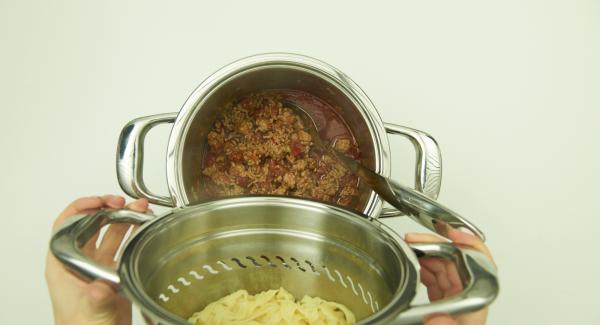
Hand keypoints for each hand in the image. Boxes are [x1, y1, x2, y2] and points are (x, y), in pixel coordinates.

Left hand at [45, 195, 149, 324]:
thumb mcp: (91, 312)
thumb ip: (96, 298)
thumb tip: (101, 286)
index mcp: (63, 266)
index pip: (65, 226)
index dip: (80, 209)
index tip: (99, 202)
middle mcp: (80, 263)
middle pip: (90, 225)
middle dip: (107, 209)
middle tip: (123, 202)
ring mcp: (97, 268)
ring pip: (109, 234)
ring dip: (123, 219)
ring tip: (139, 208)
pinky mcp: (114, 275)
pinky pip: (123, 248)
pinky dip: (134, 235)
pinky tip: (143, 228)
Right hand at [405, 227, 495, 324]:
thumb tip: (438, 317)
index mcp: (474, 304)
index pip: (480, 264)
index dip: (468, 242)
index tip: (450, 233)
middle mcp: (465, 298)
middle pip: (456, 261)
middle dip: (434, 245)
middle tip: (414, 239)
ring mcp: (453, 300)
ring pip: (443, 267)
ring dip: (425, 255)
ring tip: (409, 248)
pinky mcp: (441, 305)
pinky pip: (434, 280)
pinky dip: (422, 269)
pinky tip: (412, 265)